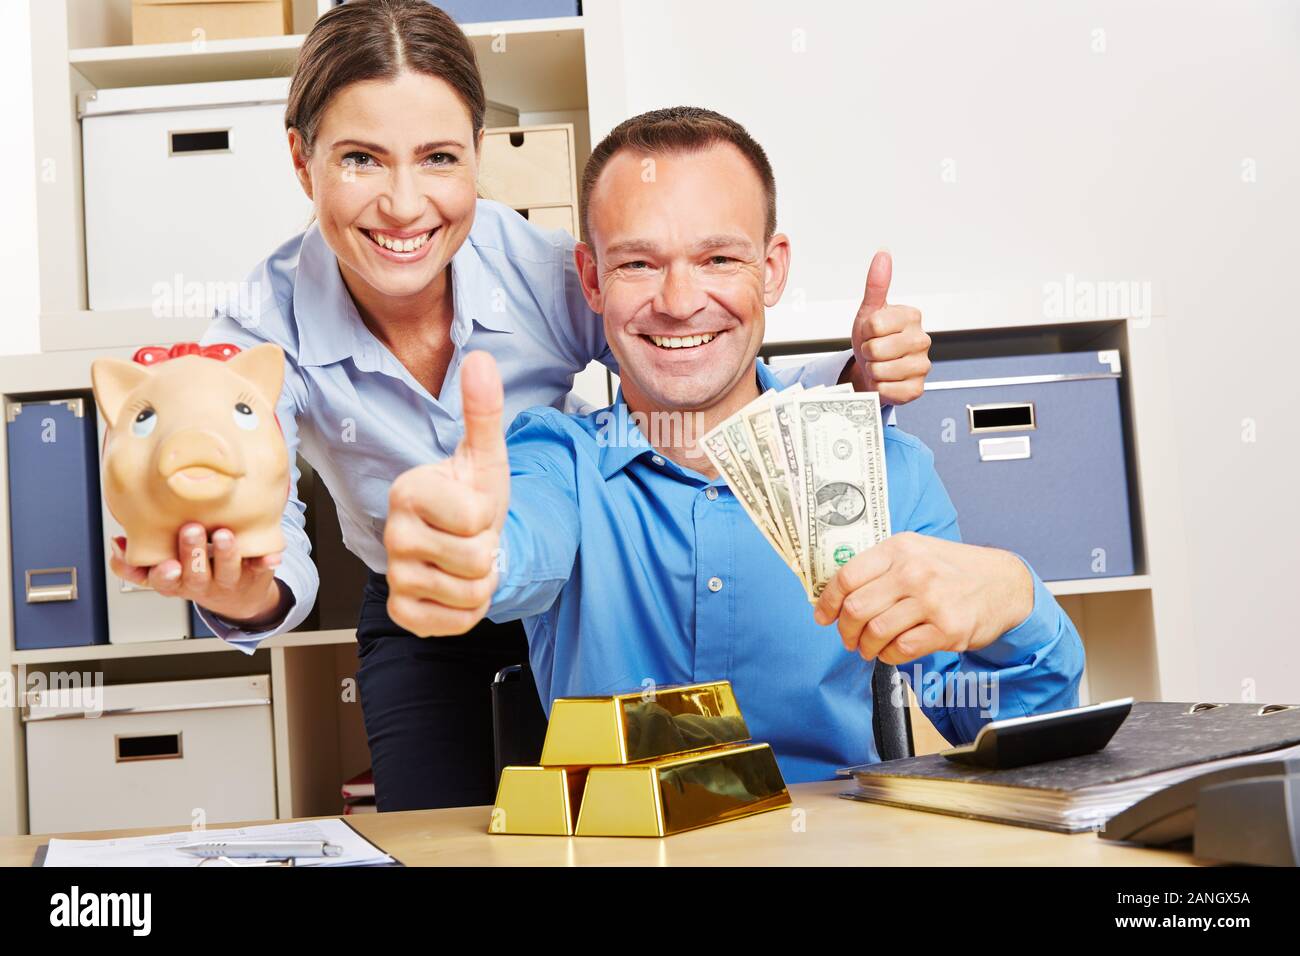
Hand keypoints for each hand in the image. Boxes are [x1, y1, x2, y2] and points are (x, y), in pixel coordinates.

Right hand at [109, 524, 283, 624]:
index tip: (166, 564)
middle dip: (193, 554)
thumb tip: (118, 542)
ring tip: (224, 535)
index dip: (163, 575)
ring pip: (227, 571)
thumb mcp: (163, 572)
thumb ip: (137, 560)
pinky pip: (262, 570)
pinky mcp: (255, 576)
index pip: (163, 583)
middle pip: (196, 574)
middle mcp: (201, 584)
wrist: (241, 597)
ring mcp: (229, 581)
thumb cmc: (196, 574)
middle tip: (192, 530)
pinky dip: (266, 562)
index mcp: (176, 582)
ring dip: (226, 554)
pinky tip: (270, 555)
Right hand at [384, 351, 508, 636]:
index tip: (471, 507)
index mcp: (408, 490)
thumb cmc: (473, 497)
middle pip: (476, 557)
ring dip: (483, 579)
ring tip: (467, 559)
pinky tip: (456, 586)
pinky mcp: (403, 613)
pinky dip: (470, 609)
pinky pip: (459, 621)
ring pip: (472, 591)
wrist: (466, 542)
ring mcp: (395, 576)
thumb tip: (480, 357)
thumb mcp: (485, 456)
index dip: (487, 514)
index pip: (474, 516)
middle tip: (473, 537)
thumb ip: (483, 409)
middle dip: (489, 550)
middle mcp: (392, 534)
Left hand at [812, 532, 1032, 664]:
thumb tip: (836, 594)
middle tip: (848, 638)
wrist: (1004, 583)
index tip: (823, 616)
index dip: (828, 602)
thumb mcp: (916, 550)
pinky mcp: (948, 629)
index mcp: (899, 548)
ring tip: (869, 648)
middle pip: (856, 609)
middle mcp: (914, 571)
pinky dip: (889, 656)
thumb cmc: (952, 569)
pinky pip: (901, 650)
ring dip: (866, 647)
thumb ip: (879, 567)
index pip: (847, 576)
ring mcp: (932, 600)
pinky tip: (892, 651)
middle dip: (845, 631)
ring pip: (876, 632)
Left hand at [849, 250, 931, 404]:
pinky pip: (888, 390)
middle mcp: (922, 340)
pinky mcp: (917, 388)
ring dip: (873, 370)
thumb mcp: (869, 311)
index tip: (870, 333)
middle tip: (873, 351)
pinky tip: (886, 380)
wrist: (873, 367)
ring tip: (879, 365)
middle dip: (867, 352)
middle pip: (876, 349)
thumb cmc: (873, 339)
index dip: (864, 332)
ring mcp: (922, 365)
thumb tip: (883, 254)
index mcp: (912, 317)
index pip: (874, 325)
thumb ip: (876, 285)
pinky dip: (880, 387)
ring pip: (881, 370)